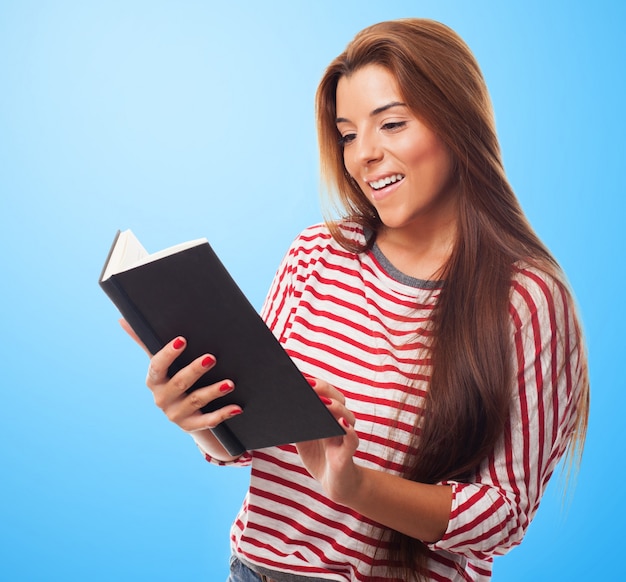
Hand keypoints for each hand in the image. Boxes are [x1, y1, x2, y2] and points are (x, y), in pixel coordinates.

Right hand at [119, 319, 241, 432]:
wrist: (186, 414)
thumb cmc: (174, 378)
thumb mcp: (162, 364)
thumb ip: (146, 343)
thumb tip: (123, 320)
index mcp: (154, 381)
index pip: (157, 367)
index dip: (168, 354)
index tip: (182, 340)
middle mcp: (162, 399)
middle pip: (179, 383)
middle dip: (195, 370)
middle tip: (212, 358)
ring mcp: (176, 415)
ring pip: (196, 401)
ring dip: (213, 391)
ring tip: (230, 383)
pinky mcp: (191, 426)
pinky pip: (208, 421)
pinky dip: (223, 414)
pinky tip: (237, 408)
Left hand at [296, 377, 360, 504]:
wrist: (335, 484)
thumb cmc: (319, 456)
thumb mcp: (302, 438)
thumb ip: (296, 423)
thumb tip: (279, 406)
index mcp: (329, 415)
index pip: (326, 393)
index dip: (316, 384)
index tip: (301, 377)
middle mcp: (340, 422)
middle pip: (338, 399)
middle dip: (324, 389)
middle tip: (309, 385)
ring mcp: (345, 436)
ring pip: (347, 416)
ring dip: (335, 407)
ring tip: (323, 402)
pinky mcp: (348, 453)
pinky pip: (352, 440)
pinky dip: (348, 431)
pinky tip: (341, 425)